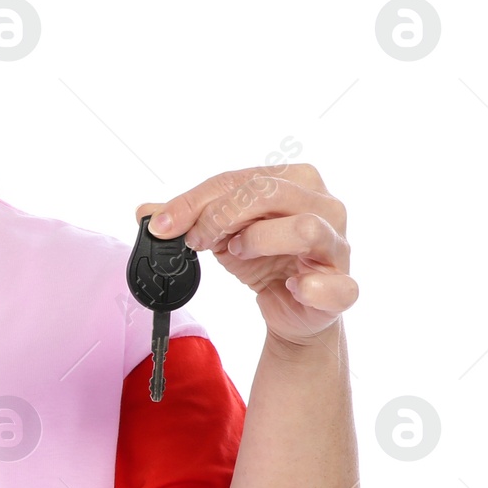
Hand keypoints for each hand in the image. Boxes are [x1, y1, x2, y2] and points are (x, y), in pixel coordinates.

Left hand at [136, 163, 356, 347]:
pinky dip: (310, 287)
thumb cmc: (262, 257)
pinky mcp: (343, 287)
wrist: (292, 308)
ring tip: (239, 254)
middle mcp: (325, 205)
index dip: (195, 201)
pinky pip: (336, 285)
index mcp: (295, 180)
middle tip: (198, 240)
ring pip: (304, 228)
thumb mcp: (219, 232)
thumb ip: (184, 219)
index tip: (164, 225)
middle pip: (270, 193)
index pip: (240, 179)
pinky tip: (290, 287)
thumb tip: (144, 211)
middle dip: (221, 216)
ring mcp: (338, 246)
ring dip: (260, 241)